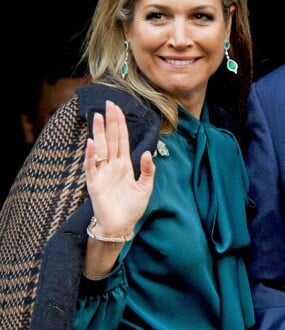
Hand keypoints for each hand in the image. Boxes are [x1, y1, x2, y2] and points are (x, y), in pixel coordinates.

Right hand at [84, 100, 154, 238]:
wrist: (121, 226)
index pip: (122, 139)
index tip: (117, 108)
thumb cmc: (132, 207)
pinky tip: (92, 143)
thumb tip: (147, 153)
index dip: (120, 124)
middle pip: (111, 139)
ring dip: (100, 133)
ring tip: (99, 117)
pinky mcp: (95, 183)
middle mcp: (112, 165)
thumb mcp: (146, 187)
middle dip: (110, 122)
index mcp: (124, 164)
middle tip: (108, 104)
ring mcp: (102, 173)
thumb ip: (148, 170)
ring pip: (101, 148)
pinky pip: (92, 167)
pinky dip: (91, 155)